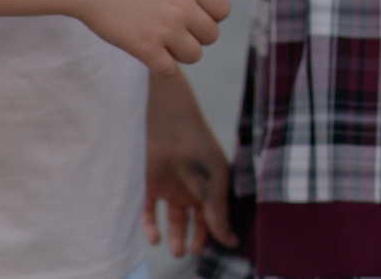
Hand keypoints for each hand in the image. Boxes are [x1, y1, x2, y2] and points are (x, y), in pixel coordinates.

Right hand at [69, 0, 230, 73]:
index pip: (222, 9)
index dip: (212, 14)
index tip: (195, 15)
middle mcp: (183, 7)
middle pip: (212, 35)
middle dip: (199, 35)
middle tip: (178, 31)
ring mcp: (165, 29)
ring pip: (194, 55)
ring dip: (183, 52)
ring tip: (166, 44)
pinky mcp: (144, 48)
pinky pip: (169, 69)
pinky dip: (163, 66)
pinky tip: (151, 55)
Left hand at [142, 71, 236, 255]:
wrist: (168, 128)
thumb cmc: (198, 152)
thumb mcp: (214, 185)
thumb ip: (218, 214)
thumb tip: (232, 242)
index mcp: (212, 185)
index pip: (216, 213)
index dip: (218, 229)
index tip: (221, 247)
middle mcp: (192, 188)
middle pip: (195, 218)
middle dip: (194, 237)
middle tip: (190, 252)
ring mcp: (171, 187)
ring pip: (172, 218)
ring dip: (174, 236)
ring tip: (176, 252)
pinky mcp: (149, 186)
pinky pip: (148, 211)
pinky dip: (150, 226)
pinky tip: (154, 238)